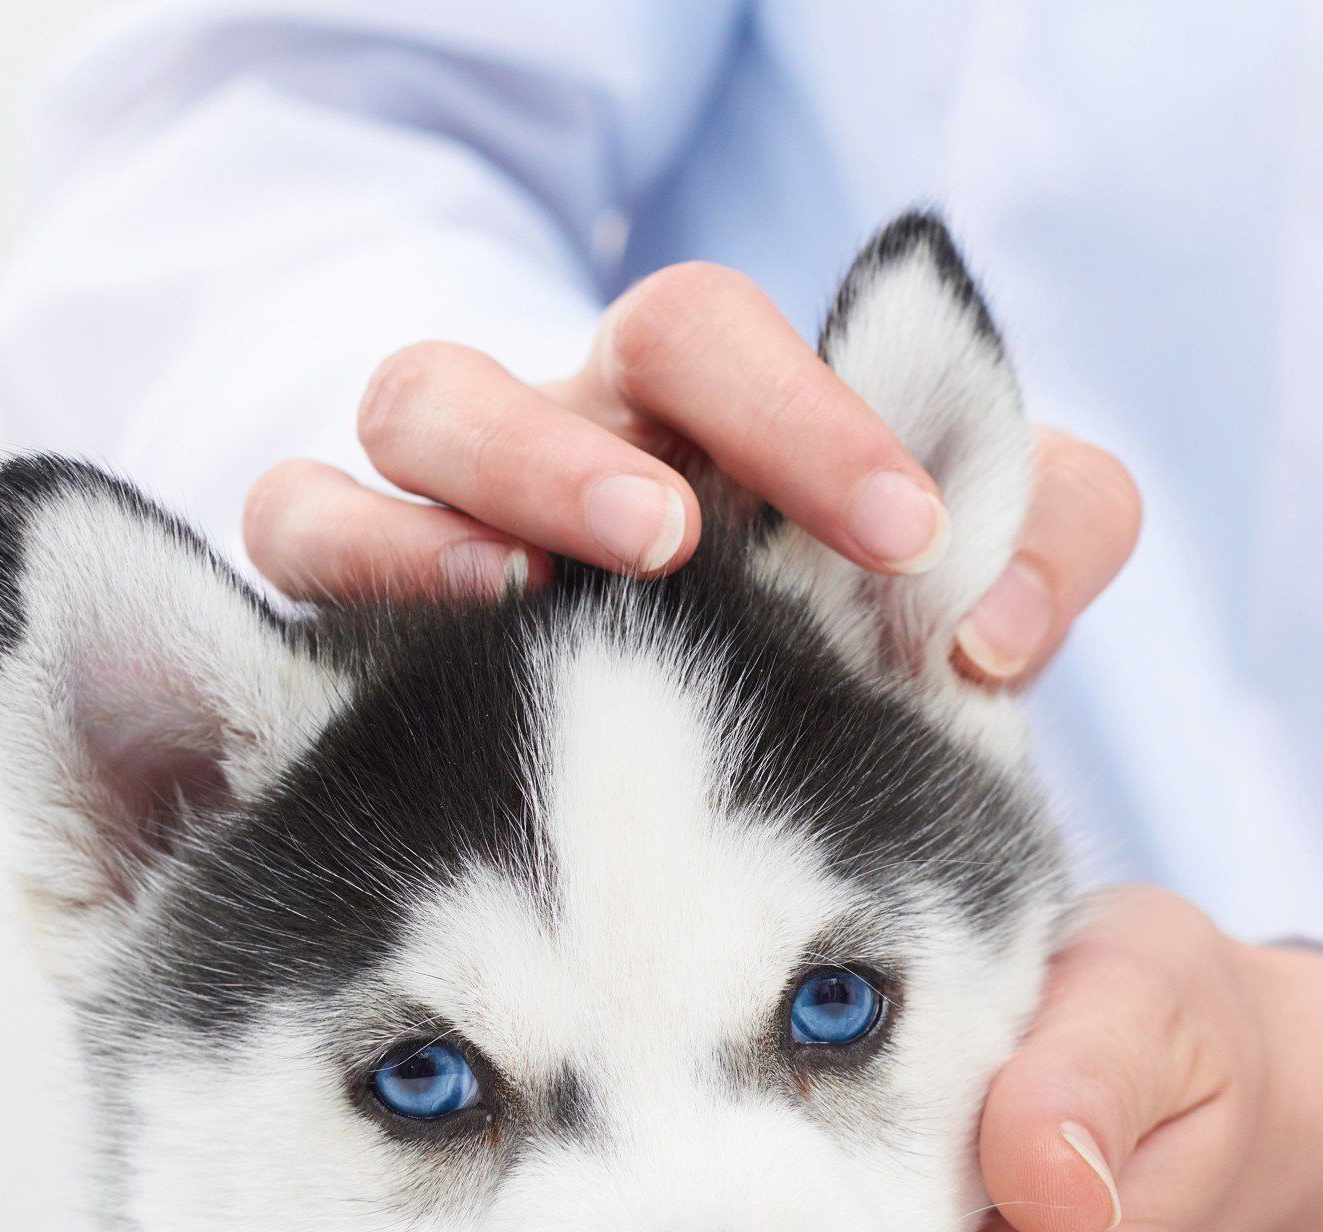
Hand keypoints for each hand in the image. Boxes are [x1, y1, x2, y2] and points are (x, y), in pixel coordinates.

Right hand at [242, 260, 1141, 685]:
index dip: (814, 413)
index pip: (742, 344)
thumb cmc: (791, 665)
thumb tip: (998, 633)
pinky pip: (294, 521)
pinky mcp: (339, 592)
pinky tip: (413, 647)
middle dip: (642, 424)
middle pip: (588, 352)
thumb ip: (1029, 562)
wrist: (620, 797)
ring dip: (480, 481)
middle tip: (674, 540)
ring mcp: (452, 498)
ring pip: (419, 406)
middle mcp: (586, 433)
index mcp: (714, 420)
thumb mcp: (934, 608)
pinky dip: (347, 551)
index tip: (902, 540)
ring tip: (523, 585)